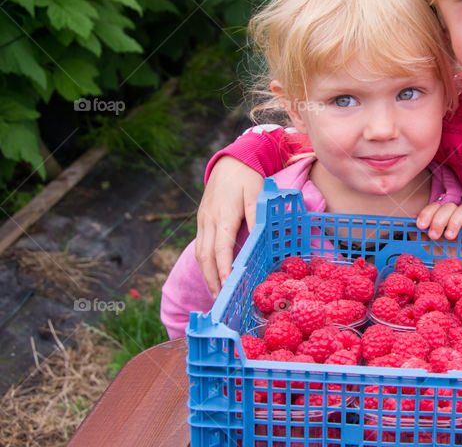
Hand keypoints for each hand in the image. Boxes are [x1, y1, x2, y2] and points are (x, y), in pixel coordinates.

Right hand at [195, 156, 263, 296]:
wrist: (229, 161)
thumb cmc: (247, 177)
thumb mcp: (256, 193)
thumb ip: (256, 216)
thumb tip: (259, 238)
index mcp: (223, 215)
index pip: (221, 248)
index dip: (223, 269)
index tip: (227, 287)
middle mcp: (208, 221)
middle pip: (206, 256)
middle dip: (212, 280)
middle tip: (221, 301)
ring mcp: (202, 221)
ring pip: (200, 253)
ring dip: (207, 275)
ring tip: (216, 293)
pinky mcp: (201, 220)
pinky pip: (200, 246)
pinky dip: (205, 263)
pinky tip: (213, 274)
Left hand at [416, 202, 461, 270]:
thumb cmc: (447, 263)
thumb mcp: (431, 249)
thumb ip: (420, 235)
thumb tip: (411, 219)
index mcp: (444, 219)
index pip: (436, 207)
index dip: (427, 212)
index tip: (421, 226)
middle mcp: (458, 217)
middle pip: (449, 206)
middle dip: (439, 219)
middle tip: (434, 236)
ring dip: (455, 220)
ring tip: (450, 236)